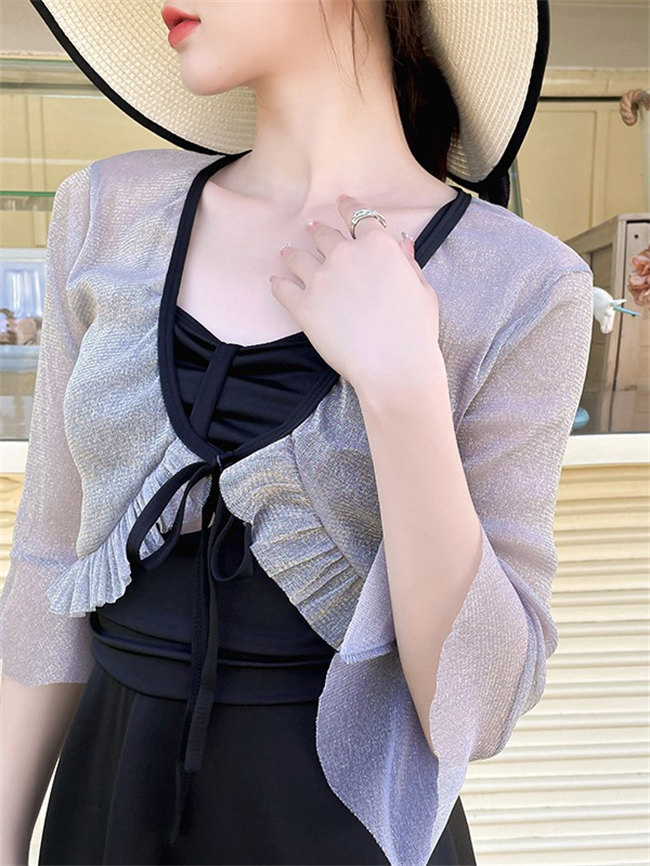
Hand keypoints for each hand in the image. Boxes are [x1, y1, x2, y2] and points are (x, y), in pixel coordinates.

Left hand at [269, 194, 441, 391]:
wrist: (394, 365)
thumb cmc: (415, 332)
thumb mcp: (422, 290)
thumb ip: (408, 263)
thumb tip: (402, 244)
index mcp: (379, 247)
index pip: (359, 216)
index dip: (349, 207)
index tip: (342, 202)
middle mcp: (346, 255)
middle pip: (324, 234)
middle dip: (317, 231)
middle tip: (311, 228)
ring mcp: (321, 279)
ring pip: (298, 257)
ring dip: (292, 253)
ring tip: (287, 252)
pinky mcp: (304, 305)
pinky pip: (283, 288)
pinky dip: (278, 283)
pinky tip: (276, 281)